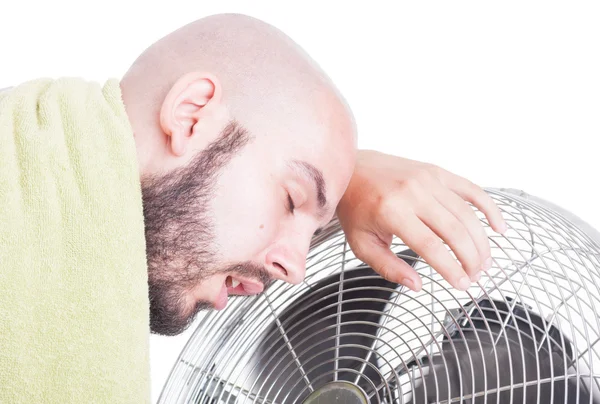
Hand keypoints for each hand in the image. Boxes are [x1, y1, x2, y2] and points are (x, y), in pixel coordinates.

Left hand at [335, 150, 506, 291]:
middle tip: (475, 276)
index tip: (462, 285)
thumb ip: (388, 267)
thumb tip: (417, 285)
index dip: (451, 268)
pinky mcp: (437, 172)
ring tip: (484, 262)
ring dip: (480, 241)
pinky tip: (498, 228)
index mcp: (391, 212)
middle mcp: (412, 193)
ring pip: (466, 214)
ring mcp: (427, 180)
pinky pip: (470, 189)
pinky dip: (489, 208)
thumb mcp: (362, 244)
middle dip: (470, 259)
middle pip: (454, 231)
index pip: (431, 246)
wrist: (353, 169)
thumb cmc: (356, 208)